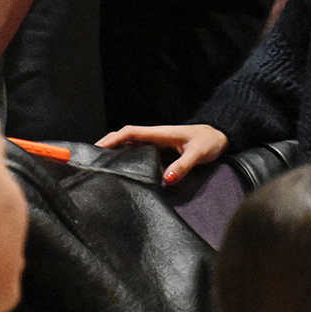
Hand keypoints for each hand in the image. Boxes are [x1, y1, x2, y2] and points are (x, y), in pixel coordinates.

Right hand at [96, 122, 228, 182]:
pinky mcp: (160, 151)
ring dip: (115, 151)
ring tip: (99, 166)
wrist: (220, 137)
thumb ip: (184, 165)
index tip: (98, 148)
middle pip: (125, 138)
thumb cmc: (209, 141)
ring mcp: (157, 144)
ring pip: (130, 145)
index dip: (114, 138)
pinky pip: (138, 152)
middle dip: (107, 145)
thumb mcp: (199, 153)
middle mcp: (155, 137)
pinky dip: (126, 157)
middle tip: (90, 160)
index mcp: (160, 133)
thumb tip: (166, 179)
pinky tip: (121, 170)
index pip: (131, 132)